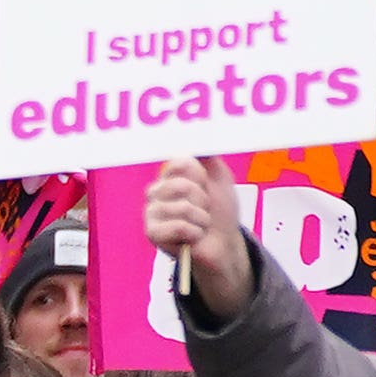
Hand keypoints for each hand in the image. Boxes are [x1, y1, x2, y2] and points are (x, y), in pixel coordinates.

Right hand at [144, 156, 253, 317]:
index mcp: (169, 177)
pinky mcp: (152, 234)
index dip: (200, 176)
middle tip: (203, 209)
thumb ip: (208, 156)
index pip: (180, 163)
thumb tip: (200, 132)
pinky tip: (192, 237)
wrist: (224, 244)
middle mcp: (156, 193)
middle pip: (181, 185)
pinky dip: (194, 233)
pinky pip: (178, 226)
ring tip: (200, 225)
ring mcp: (151, 213)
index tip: (205, 186)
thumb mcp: (220, 178)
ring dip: (201, 219)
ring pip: (182, 208)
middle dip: (202, 199)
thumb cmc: (220, 213)